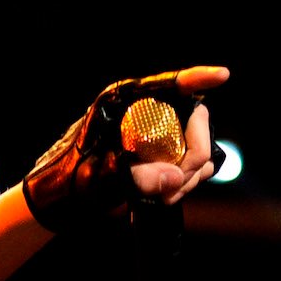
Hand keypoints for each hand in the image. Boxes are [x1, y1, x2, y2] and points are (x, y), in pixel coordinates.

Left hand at [23, 66, 229, 229]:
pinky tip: (170, 196)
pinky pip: (190, 164)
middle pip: (192, 118)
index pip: (166, 84)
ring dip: (192, 172)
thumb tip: (177, 177)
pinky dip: (187, 182)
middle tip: (181, 179)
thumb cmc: (68, 182)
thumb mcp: (99, 179)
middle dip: (196, 150)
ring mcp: (153, 136)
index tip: (222, 76)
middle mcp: (141, 114)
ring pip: (196, 144)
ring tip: (168, 195)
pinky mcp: (158, 158)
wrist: (58, 203)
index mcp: (121, 104)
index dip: (197, 78)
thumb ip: (136, 177)